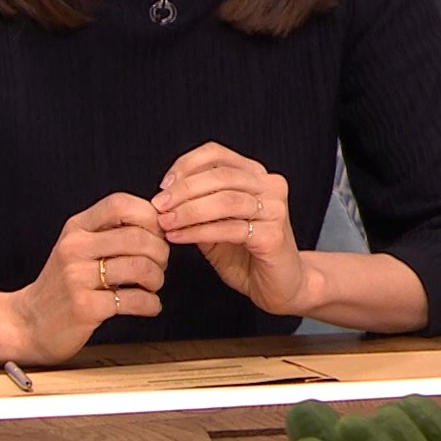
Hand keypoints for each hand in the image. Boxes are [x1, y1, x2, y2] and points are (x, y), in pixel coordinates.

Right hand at [4, 193, 168, 364]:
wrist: (28, 323)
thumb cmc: (63, 284)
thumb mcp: (79, 247)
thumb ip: (110, 231)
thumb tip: (159, 222)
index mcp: (77, 228)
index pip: (120, 204)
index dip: (149, 216)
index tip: (158, 234)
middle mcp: (75, 248)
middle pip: (137, 237)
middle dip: (160, 252)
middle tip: (160, 265)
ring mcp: (77, 278)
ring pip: (139, 267)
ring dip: (157, 278)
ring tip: (153, 285)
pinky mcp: (84, 307)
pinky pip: (134, 299)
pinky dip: (151, 304)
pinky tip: (149, 305)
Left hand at [153, 143, 304, 315]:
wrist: (281, 285)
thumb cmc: (247, 254)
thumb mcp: (216, 225)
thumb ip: (197, 208)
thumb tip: (164, 199)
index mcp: (256, 175)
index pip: (217, 154)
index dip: (186, 165)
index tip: (163, 185)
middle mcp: (270, 186)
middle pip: (221, 175)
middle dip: (184, 190)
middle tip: (159, 206)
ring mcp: (275, 210)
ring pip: (226, 200)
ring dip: (189, 211)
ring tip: (165, 223)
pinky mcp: (273, 236)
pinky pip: (230, 228)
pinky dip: (199, 232)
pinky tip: (179, 237)